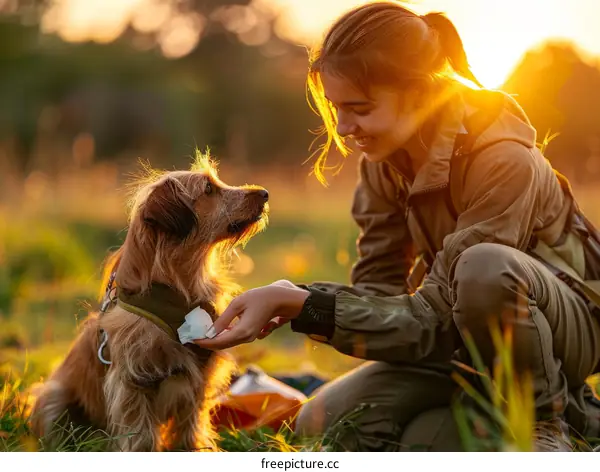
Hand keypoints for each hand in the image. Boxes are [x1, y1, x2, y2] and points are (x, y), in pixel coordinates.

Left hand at [193, 281, 309, 349]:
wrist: (280, 299)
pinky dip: (224, 336)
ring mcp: (250, 337)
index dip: (204, 341)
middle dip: (207, 342)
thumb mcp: (238, 304)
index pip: (218, 341)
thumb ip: (223, 319)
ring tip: (202, 334)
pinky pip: (235, 338)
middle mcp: (247, 338)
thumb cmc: (259, 298)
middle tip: (193, 337)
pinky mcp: (252, 334)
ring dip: (215, 339)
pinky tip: (217, 330)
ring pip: (228, 342)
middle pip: (222, 345)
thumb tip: (210, 331)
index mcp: (242, 332)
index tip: (192, 339)